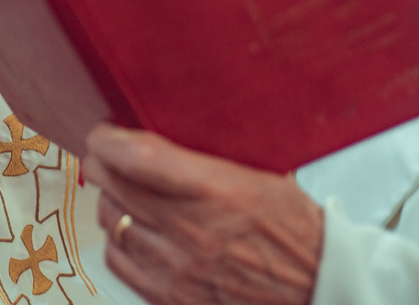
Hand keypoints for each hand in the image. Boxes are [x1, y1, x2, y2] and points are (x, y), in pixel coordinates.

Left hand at [82, 123, 322, 304]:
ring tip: (125, 191)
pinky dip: (118, 239)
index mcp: (216, 191)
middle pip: (113, 186)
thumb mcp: (256, 173)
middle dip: (102, 163)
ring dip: (111, 200)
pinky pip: (116, 258)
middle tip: (105, 154)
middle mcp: (192, 231)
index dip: (106, 140)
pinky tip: (134, 228)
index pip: (137, 158)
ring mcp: (178, 269)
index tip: (102, 132)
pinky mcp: (170, 297)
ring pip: (110, 220)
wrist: (317, 285)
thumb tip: (151, 130)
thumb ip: (200, 155)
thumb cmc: (292, 225)